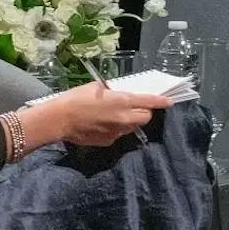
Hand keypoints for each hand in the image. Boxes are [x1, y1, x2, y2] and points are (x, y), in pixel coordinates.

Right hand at [55, 83, 171, 147]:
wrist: (59, 120)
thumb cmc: (76, 98)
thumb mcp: (97, 87)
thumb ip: (113, 92)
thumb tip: (117, 94)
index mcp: (122, 101)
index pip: (148, 102)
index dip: (160, 101)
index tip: (169, 101)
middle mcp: (123, 118)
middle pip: (145, 117)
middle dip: (145, 112)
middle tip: (138, 106)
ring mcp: (116, 132)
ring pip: (131, 126)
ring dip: (130, 120)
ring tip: (115, 113)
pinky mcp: (107, 141)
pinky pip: (118, 133)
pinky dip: (116, 128)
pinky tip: (102, 123)